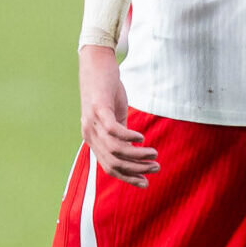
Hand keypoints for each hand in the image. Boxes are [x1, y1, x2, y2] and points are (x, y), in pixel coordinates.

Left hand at [79, 45, 157, 186]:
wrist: (95, 63)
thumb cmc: (106, 89)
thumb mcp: (114, 115)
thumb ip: (120, 133)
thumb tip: (133, 149)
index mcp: (93, 139)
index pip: (109, 167)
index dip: (128, 177)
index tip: (146, 183)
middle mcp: (90, 134)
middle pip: (113, 162)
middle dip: (136, 169)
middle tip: (155, 167)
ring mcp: (92, 122)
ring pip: (115, 149)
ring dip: (136, 155)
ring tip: (154, 154)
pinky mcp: (98, 108)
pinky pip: (113, 130)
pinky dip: (128, 137)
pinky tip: (141, 138)